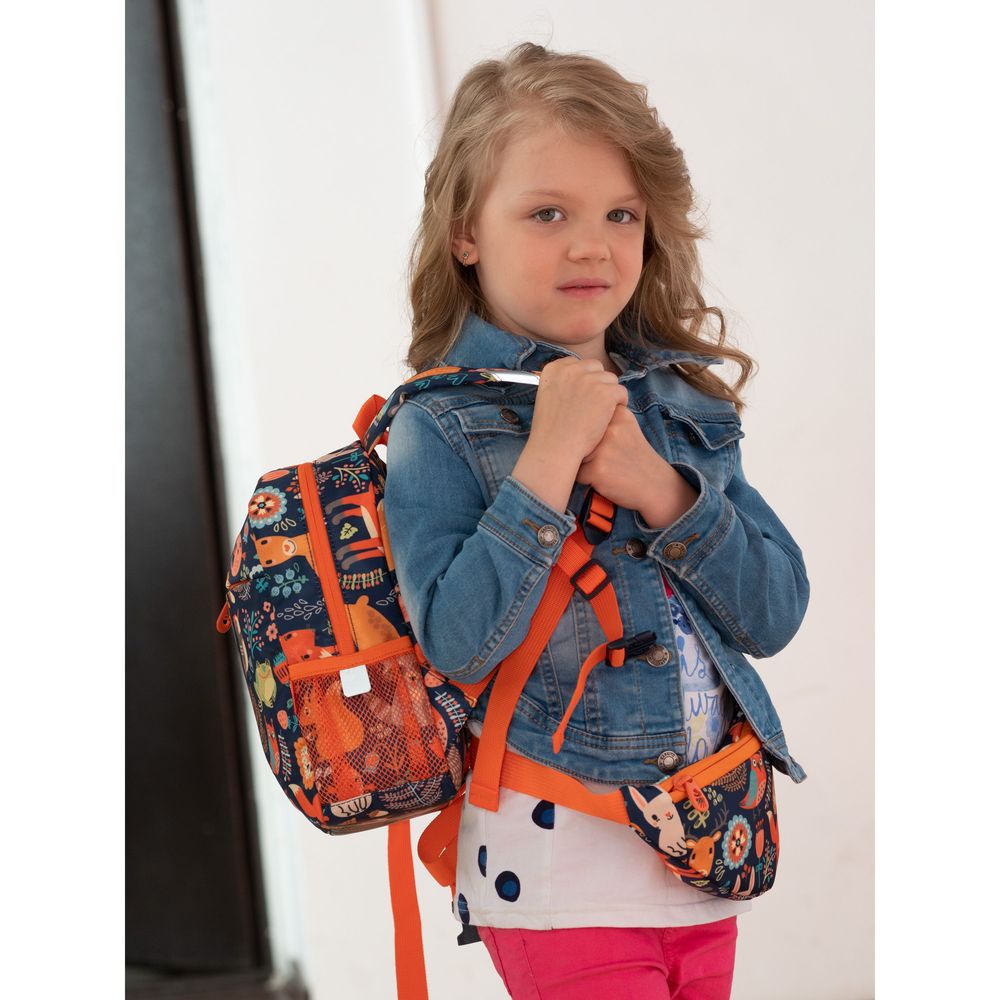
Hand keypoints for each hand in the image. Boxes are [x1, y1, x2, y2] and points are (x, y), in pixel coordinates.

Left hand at [576, 405, 697, 524]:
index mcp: (618, 414)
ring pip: (576, 455)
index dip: (591, 434)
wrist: (656, 485)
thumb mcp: (627, 428)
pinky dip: (588, 479)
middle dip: (586, 450)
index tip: (607, 442)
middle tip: (609, 458)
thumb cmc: (636, 458)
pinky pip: (578, 473)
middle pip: (578, 437)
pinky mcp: (598, 469)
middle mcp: (611, 428)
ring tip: (607, 468)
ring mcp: (604, 448)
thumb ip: (605, 418)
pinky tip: (606, 478)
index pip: (586, 420)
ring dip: (585, 465)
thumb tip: (572, 419)